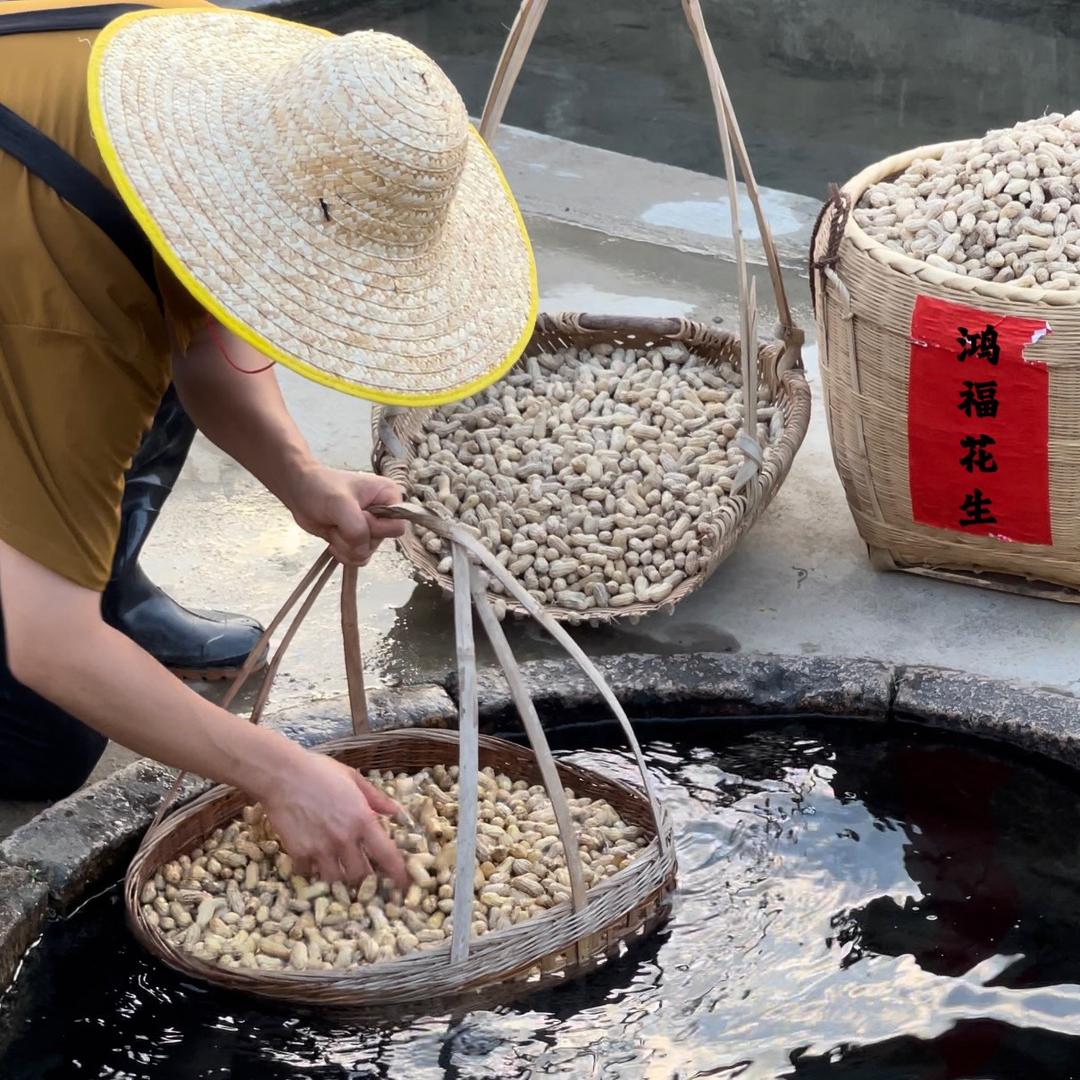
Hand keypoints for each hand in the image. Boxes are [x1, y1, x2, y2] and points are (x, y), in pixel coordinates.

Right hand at [257, 750, 408, 885]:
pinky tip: (312, 860)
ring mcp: (320, 848)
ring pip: (335, 879)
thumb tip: (395, 812)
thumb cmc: (319, 771)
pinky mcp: (298, 853)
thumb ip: (376, 798)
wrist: (282, 774)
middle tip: (363, 873)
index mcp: (362, 820)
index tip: (403, 884)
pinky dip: (311, 870)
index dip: (397, 873)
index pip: (386, 855)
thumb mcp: (353, 778)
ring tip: (337, 867)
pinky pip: (308, 873)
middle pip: (361, 875)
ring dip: (339, 876)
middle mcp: (344, 839)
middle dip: (364, 878)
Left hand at [287, 467, 405, 564]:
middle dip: (355, 538)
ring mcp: (370, 528)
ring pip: (367, 553)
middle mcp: (384, 514)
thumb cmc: (321, 488)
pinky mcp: (357, 540)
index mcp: (389, 497)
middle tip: (339, 521)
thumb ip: (357, 529)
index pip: (397, 527)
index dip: (376, 528)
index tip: (358, 515)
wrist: (300, 492)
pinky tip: (333, 539)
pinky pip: (358, 558)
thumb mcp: (340, 504)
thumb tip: (362, 552)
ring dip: (346, 546)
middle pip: (380, 542)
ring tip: (334, 528)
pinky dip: (343, 553)